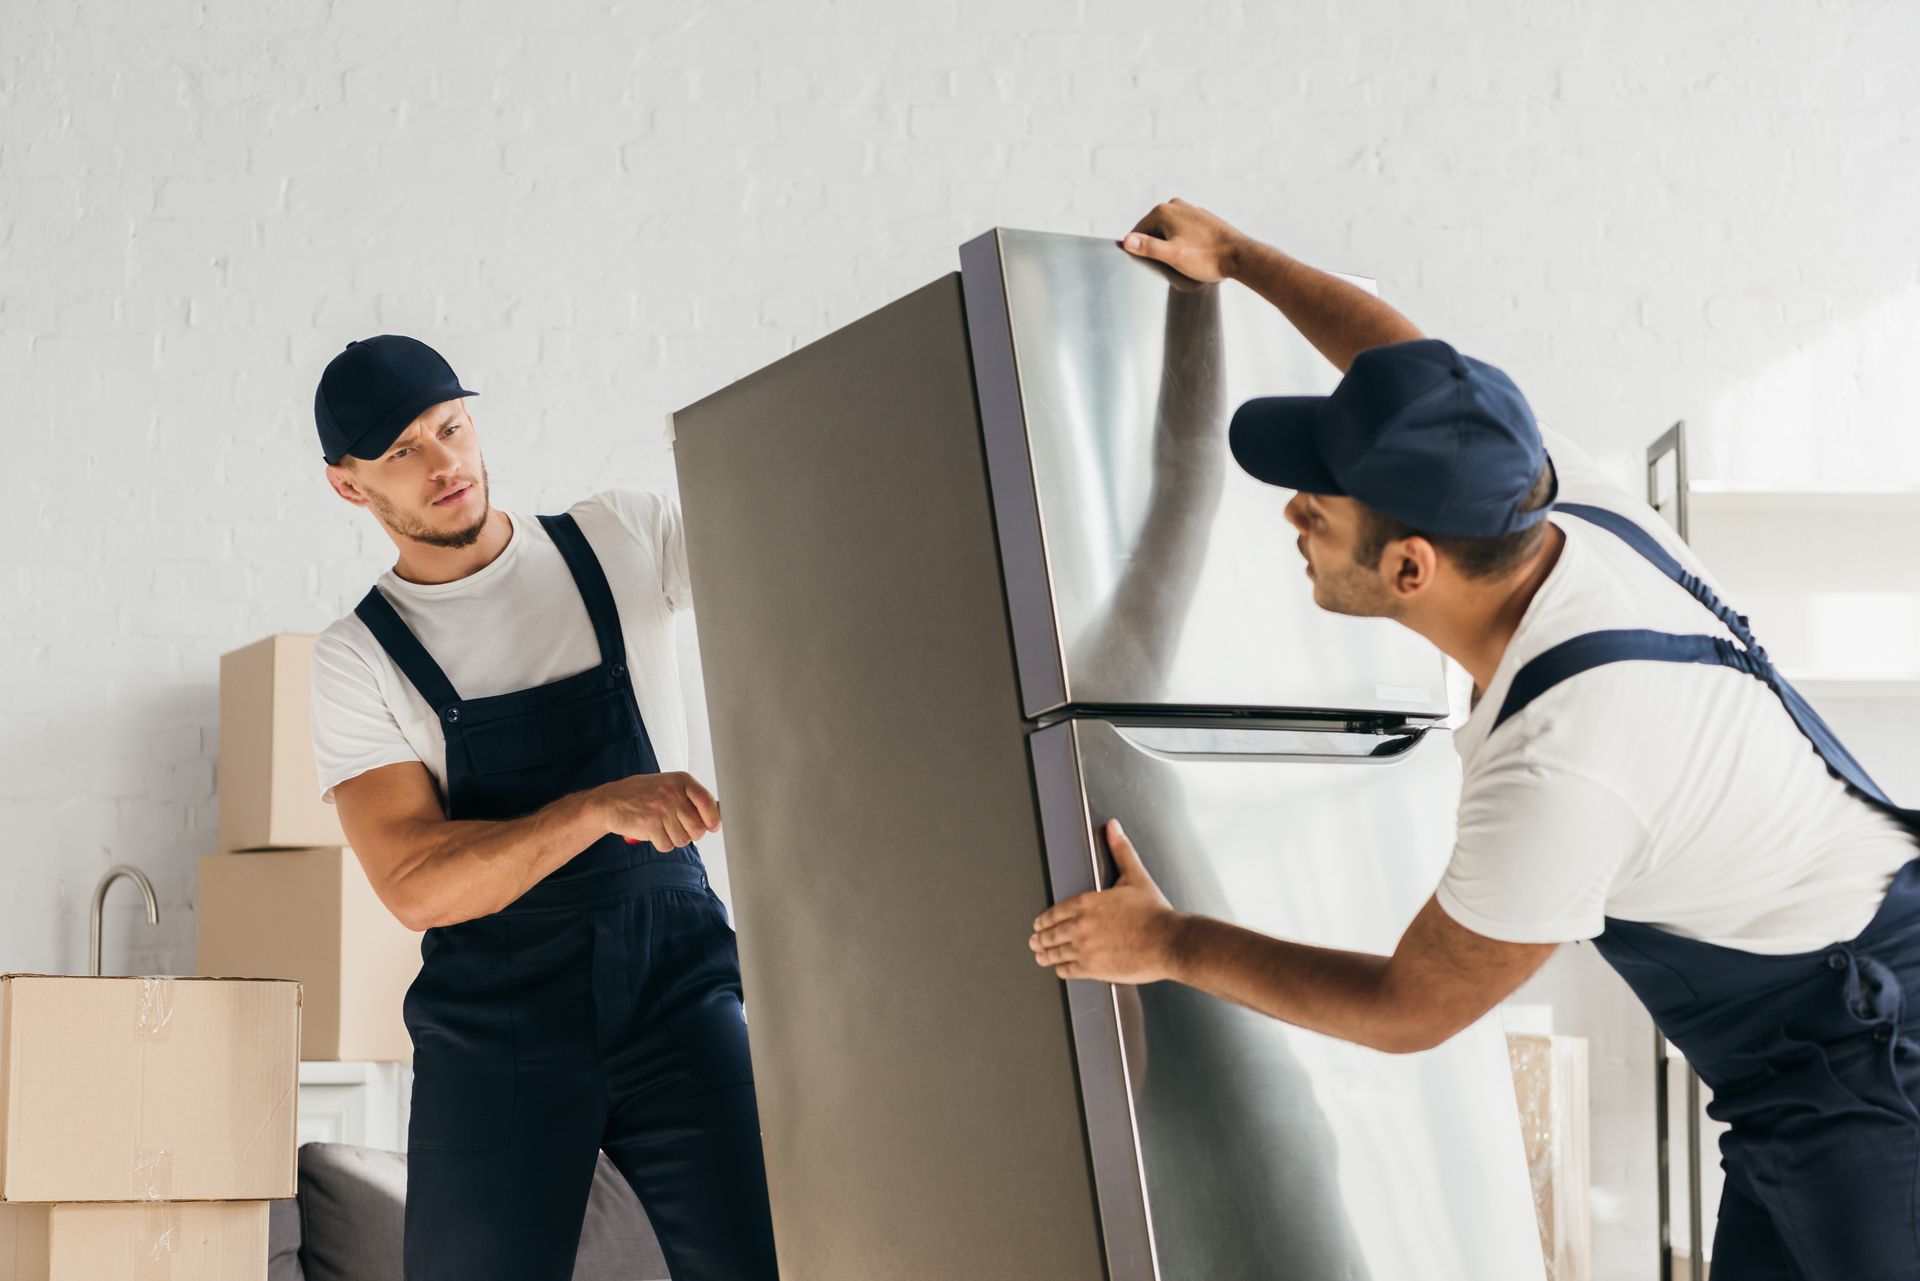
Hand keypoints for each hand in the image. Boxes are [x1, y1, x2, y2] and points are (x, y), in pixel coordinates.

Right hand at [594, 772, 719, 850]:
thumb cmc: (642, 794)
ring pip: (683, 840)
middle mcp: (673, 793)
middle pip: (698, 828)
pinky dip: (661, 843)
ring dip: (674, 839)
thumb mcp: (668, 786)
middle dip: (691, 833)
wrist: (610, 801)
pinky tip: (653, 832)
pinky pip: (667, 845)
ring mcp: (661, 809)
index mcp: (681, 781)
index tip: (713, 826)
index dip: (713, 818)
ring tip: (662, 827)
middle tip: (678, 828)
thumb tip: (714, 820)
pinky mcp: (650, 825)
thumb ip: (690, 799)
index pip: (707, 802)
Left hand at [1029, 819, 1185, 983]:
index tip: (1040, 923)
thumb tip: (1113, 828)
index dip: (1044, 919)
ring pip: (1055, 953)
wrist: (1170, 941)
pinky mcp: (1093, 969)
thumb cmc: (1155, 913)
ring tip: (1041, 956)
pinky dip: (1061, 969)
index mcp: (1088, 902)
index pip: (1054, 911)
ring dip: (1045, 954)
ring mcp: (1085, 949)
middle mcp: (1081, 926)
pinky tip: (1060, 969)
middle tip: (1035, 941)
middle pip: (1050, 934)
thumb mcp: (1136, 876)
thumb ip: (1121, 850)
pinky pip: (1068, 971)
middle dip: (1040, 938)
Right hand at [1120, 199, 1250, 285]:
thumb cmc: (1206, 257)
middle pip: (1153, 230)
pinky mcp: (1201, 218)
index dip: (1143, 251)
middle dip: (1158, 247)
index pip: (1138, 233)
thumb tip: (1125, 241)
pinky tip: (1195, 254)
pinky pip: (1183, 230)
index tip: (1156, 263)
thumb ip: (1147, 247)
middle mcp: (1175, 205)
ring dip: (1171, 246)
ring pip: (1168, 231)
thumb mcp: (1172, 256)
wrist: (1239, 256)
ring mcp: (1190, 210)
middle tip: (1173, 263)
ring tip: (1186, 259)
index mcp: (1164, 211)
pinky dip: (1184, 242)